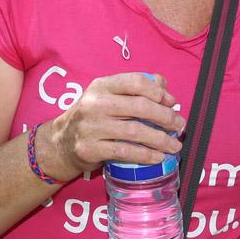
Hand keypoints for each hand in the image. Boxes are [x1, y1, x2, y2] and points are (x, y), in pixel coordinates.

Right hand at [40, 73, 185, 180]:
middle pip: (139, 107)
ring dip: (160, 139)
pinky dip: (145, 155)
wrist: (60, 142)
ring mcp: (91, 127)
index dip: (158, 92)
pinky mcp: (90, 149)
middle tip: (179, 125)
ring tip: (174, 145)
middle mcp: (95, 103)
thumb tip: (164, 88)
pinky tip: (158, 157)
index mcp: (102, 85)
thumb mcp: (107, 96)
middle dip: (165, 117)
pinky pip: (125, 152)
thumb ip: (134, 89)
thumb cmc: (92, 116)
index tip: (172, 102)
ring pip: (135, 131)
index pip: (135, 82)